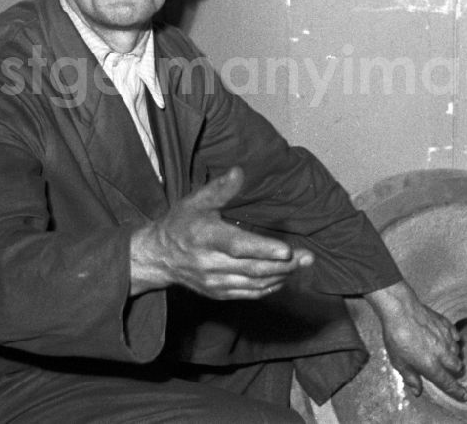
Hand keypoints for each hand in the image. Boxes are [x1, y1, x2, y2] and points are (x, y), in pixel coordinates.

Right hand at [130, 166, 313, 298]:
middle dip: (284, 265)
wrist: (158, 257)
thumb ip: (219, 189)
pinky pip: (249, 294)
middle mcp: (210, 263)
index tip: (286, 250)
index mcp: (205, 237)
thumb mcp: (195, 201)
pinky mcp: (218, 293)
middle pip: (252, 268)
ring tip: (302, 265)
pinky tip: (283, 277)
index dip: (263, 249)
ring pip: (254, 284)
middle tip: (308, 258)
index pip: (237, 246)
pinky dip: (269, 287)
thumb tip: (239, 172)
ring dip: (281, 276)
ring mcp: (215, 282)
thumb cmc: (180, 224)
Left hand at [365, 281, 466, 401]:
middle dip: (453, 371)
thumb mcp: (399, 362)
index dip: (457, 392)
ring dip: (452, 356)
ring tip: (439, 352)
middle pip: (457, 368)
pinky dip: (452, 340)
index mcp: (431, 366)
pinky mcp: (447, 325)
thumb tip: (417, 391)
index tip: (465, 396)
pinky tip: (443, 338)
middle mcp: (442, 354)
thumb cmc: (397, 336)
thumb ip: (410, 377)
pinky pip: (456, 336)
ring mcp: (446, 338)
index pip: (448, 383)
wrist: (401, 310)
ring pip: (458, 352)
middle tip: (443, 369)